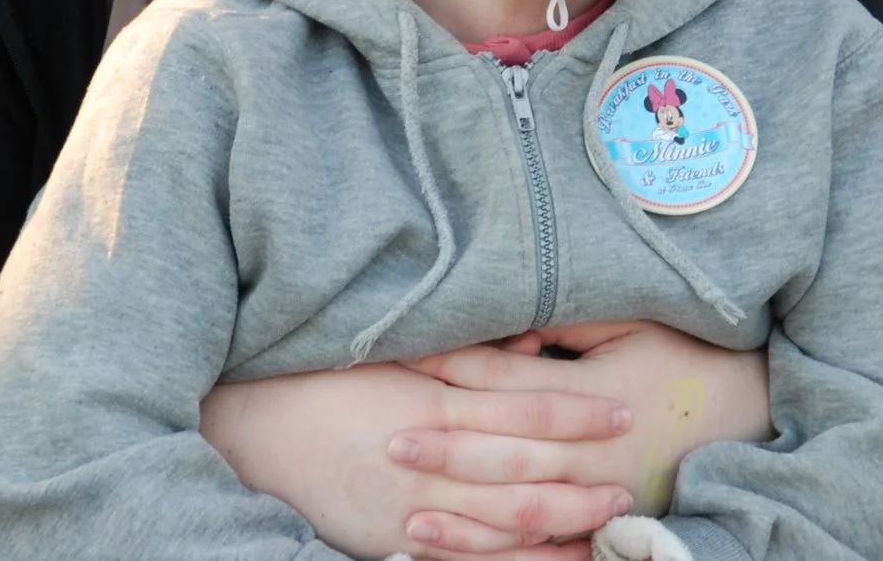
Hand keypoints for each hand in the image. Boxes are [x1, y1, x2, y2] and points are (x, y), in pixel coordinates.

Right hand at [199, 360, 634, 560]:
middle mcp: (427, 458)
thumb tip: (531, 342)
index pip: (520, 408)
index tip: (621, 411)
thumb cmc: (323, 381)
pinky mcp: (390, 540)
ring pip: (497, 525)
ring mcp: (409, 506)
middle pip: (521, 473)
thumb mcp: (392, 354)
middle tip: (629, 484)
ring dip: (556, 526)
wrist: (252, 427)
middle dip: (579, 481)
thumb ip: (464, 353)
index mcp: (431, 403)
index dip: (575, 413)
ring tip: (604, 524)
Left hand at [398, 323, 771, 530]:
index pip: (508, 385)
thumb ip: (568, 321)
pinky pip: (548, 550)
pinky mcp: (609, 524)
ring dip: (463, 516)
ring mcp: (602, 496)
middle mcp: (594, 453)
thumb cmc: (687, 357)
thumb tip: (506, 317)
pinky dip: (502, 555)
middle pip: (505, 452)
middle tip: (389, 440)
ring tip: (408, 515)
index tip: (406, 358)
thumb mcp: (633, 324)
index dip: (454, 370)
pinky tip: (463, 556)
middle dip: (445, 447)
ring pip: (521, 513)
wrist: (753, 414)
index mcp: (594, 396)